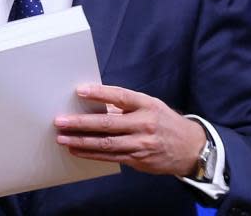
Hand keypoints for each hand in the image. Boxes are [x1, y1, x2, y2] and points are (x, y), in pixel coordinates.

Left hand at [53, 84, 205, 175]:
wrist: (190, 148)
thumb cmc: (164, 122)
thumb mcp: (150, 106)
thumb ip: (125, 105)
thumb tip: (94, 102)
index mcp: (147, 105)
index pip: (120, 96)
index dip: (100, 93)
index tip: (80, 90)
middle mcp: (144, 124)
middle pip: (108, 123)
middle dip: (81, 122)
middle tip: (61, 121)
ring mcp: (141, 144)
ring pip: (106, 143)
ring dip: (81, 141)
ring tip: (62, 138)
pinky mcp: (138, 159)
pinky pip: (110, 156)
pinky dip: (91, 153)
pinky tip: (76, 149)